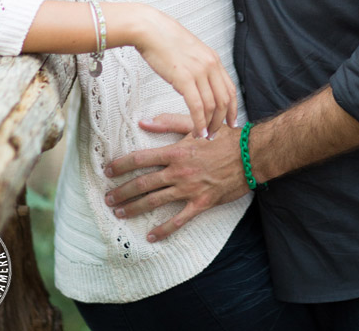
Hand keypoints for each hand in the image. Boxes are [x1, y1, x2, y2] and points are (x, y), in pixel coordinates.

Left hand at [104, 113, 247, 240]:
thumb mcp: (196, 125)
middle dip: (122, 192)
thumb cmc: (224, 137)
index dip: (122, 165)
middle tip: (108, 198)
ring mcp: (189, 189)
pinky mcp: (201, 203)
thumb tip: (144, 122)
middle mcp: (179, 171)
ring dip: (135, 208)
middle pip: (143, 183)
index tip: (107, 170)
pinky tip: (151, 236)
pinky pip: (179, 220)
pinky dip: (164, 230)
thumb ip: (169, 123)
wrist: (250, 155)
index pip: (141, 159)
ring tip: (119, 213)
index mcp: (176, 151)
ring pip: (156, 201)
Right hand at [130, 8, 238, 139]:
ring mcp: (198, 71)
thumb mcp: (190, 50)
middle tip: (216, 134)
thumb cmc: (164, 39)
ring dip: (209, 125)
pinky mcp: (184, 78)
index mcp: (212, 58)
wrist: (150, 29)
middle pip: (224, 100)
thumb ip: (198, 65)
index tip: (230, 121)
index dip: (232, 108)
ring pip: (212, 106)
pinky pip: (197, 106)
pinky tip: (197, 131)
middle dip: (222, 121)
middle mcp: (210, 65)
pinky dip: (199, 122)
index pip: (230, 89)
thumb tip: (196, 82)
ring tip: (204, 136)